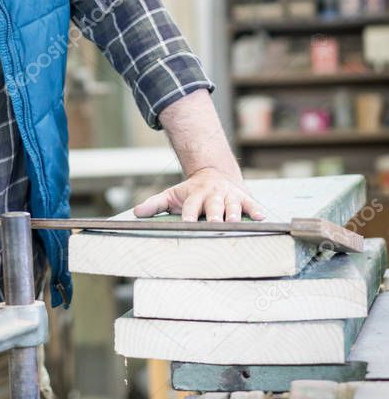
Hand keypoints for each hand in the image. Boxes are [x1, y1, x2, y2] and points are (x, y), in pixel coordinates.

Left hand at [132, 167, 265, 221]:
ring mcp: (229, 195)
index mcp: (194, 195)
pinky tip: (261, 217)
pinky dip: (255, 210)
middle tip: (215, 225)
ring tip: (235, 223)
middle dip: (214, 215)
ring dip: (234, 213)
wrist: (214, 173)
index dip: (189, 215)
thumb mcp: (172, 195)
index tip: (187, 224)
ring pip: (232, 205)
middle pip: (213, 206)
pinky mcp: (243, 197)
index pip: (190, 207)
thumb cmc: (191, 192)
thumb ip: (155, 204)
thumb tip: (136, 213)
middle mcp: (212, 194)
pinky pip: (251, 204)